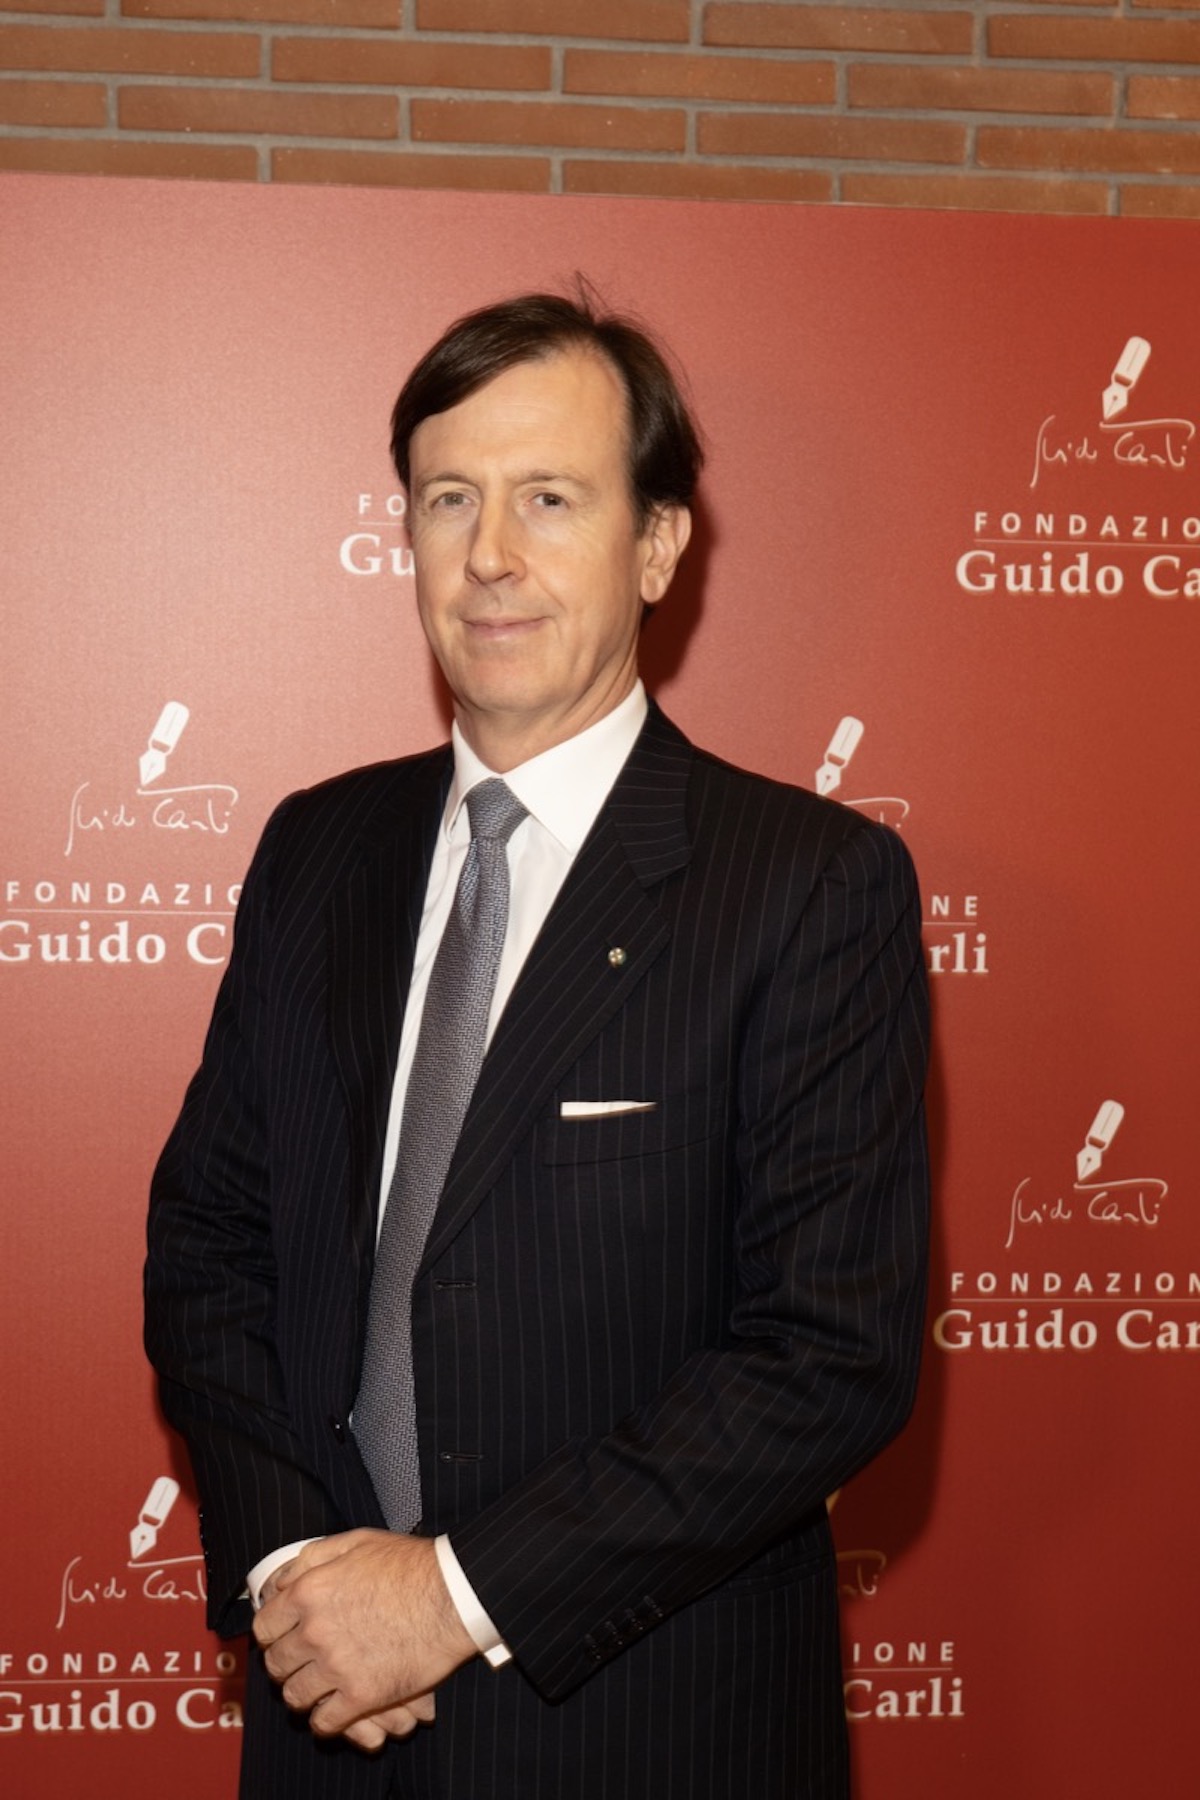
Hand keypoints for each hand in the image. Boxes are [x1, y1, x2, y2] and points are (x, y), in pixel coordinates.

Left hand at [252, 1530, 475, 1743]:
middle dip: (286, 1664)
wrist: (453, 1594)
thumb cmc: (410, 1564)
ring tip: (319, 1687)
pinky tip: (337, 1708)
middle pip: (276, 1664)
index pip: (264, 1627)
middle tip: (302, 1663)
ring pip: (295, 1696)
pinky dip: (326, 1719)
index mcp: (309, 1592)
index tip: (284, 1637)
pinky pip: (325, 1722)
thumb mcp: (357, 1541)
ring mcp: (337, 1666)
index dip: (273, 1634)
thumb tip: (283, 1579)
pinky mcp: (362, 1695)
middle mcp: (315, 1631)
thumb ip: (313, 1557)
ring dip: (303, 1693)